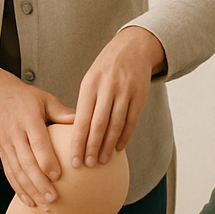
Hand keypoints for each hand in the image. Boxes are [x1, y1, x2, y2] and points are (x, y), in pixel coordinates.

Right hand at [0, 70, 74, 206]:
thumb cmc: (27, 98)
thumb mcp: (45, 99)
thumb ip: (62, 112)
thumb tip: (83, 122)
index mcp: (28, 119)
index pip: (37, 142)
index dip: (46, 160)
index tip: (57, 176)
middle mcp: (15, 133)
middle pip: (26, 161)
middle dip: (39, 182)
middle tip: (53, 198)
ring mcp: (6, 144)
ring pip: (16, 171)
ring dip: (29, 189)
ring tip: (42, 204)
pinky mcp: (2, 152)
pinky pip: (9, 172)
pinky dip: (17, 188)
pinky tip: (28, 201)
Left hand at [70, 27, 164, 168]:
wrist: (133, 48)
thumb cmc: (105, 69)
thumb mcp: (91, 80)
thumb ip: (85, 104)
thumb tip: (76, 136)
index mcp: (90, 84)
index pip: (81, 119)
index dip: (77, 141)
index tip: (73, 159)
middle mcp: (107, 87)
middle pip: (99, 124)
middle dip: (92, 147)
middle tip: (87, 165)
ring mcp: (125, 91)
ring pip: (116, 124)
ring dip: (109, 145)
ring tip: (103, 160)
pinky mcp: (140, 94)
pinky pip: (132, 120)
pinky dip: (125, 136)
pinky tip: (119, 148)